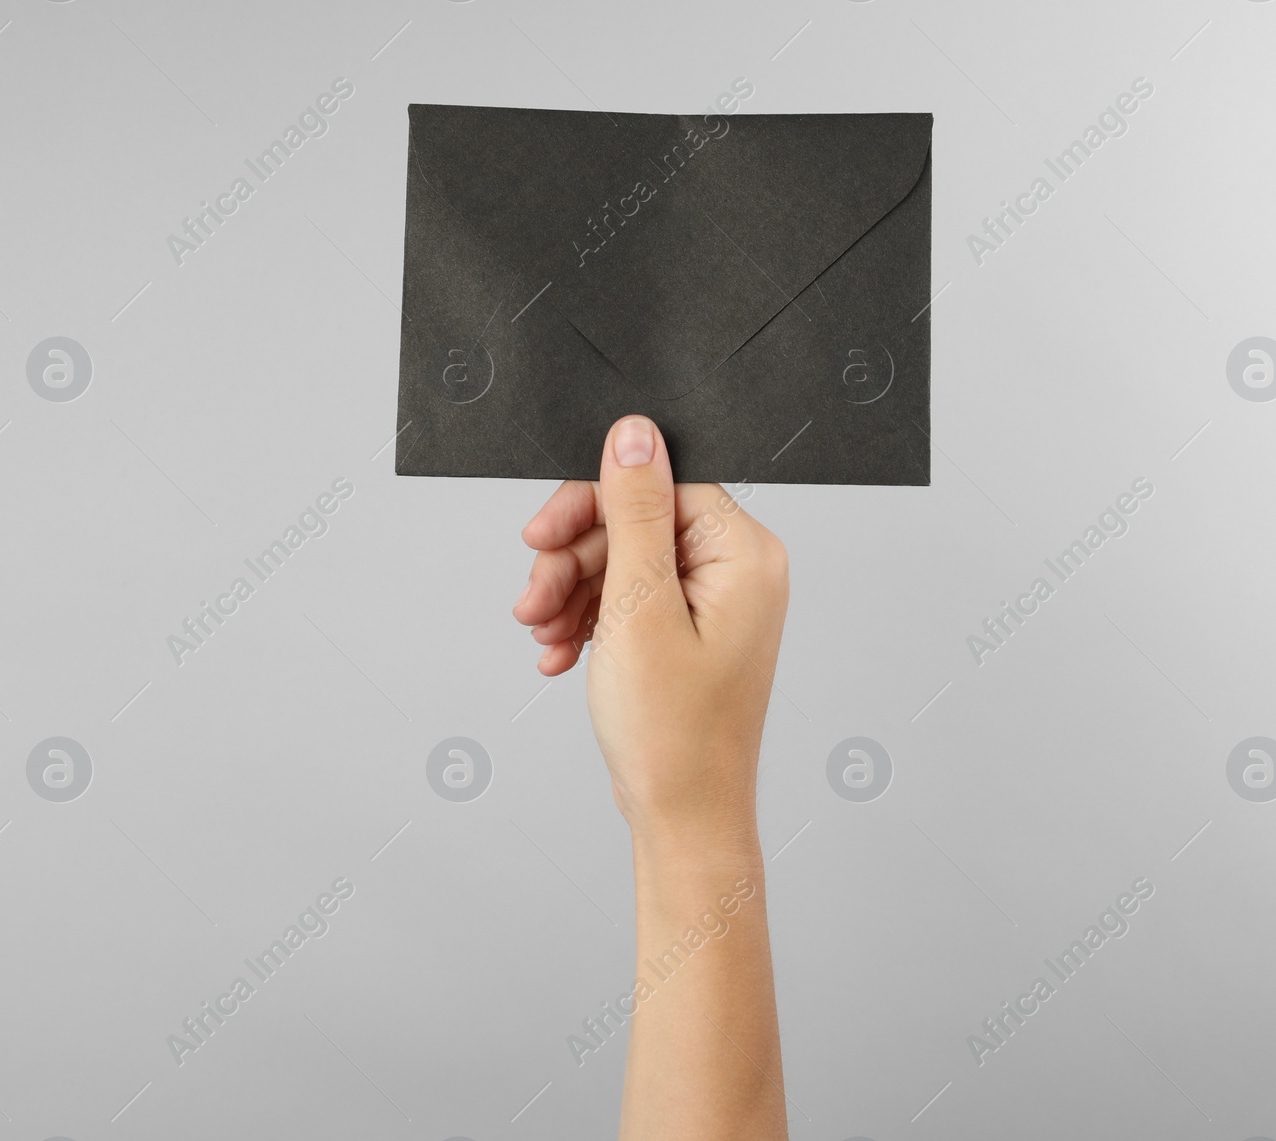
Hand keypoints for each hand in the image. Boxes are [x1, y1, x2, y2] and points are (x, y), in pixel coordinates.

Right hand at [512, 415, 789, 832]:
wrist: (682, 820)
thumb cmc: (674, 733)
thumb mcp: (640, 609)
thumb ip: (634, 514)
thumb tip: (633, 433)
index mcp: (744, 555)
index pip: (661, 484)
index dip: (592, 502)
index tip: (540, 534)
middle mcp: (738, 571)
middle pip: (635, 521)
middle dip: (572, 558)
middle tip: (530, 599)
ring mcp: (713, 603)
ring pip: (622, 561)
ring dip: (569, 592)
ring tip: (539, 635)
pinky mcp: (687, 631)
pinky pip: (627, 599)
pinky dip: (586, 620)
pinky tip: (556, 653)